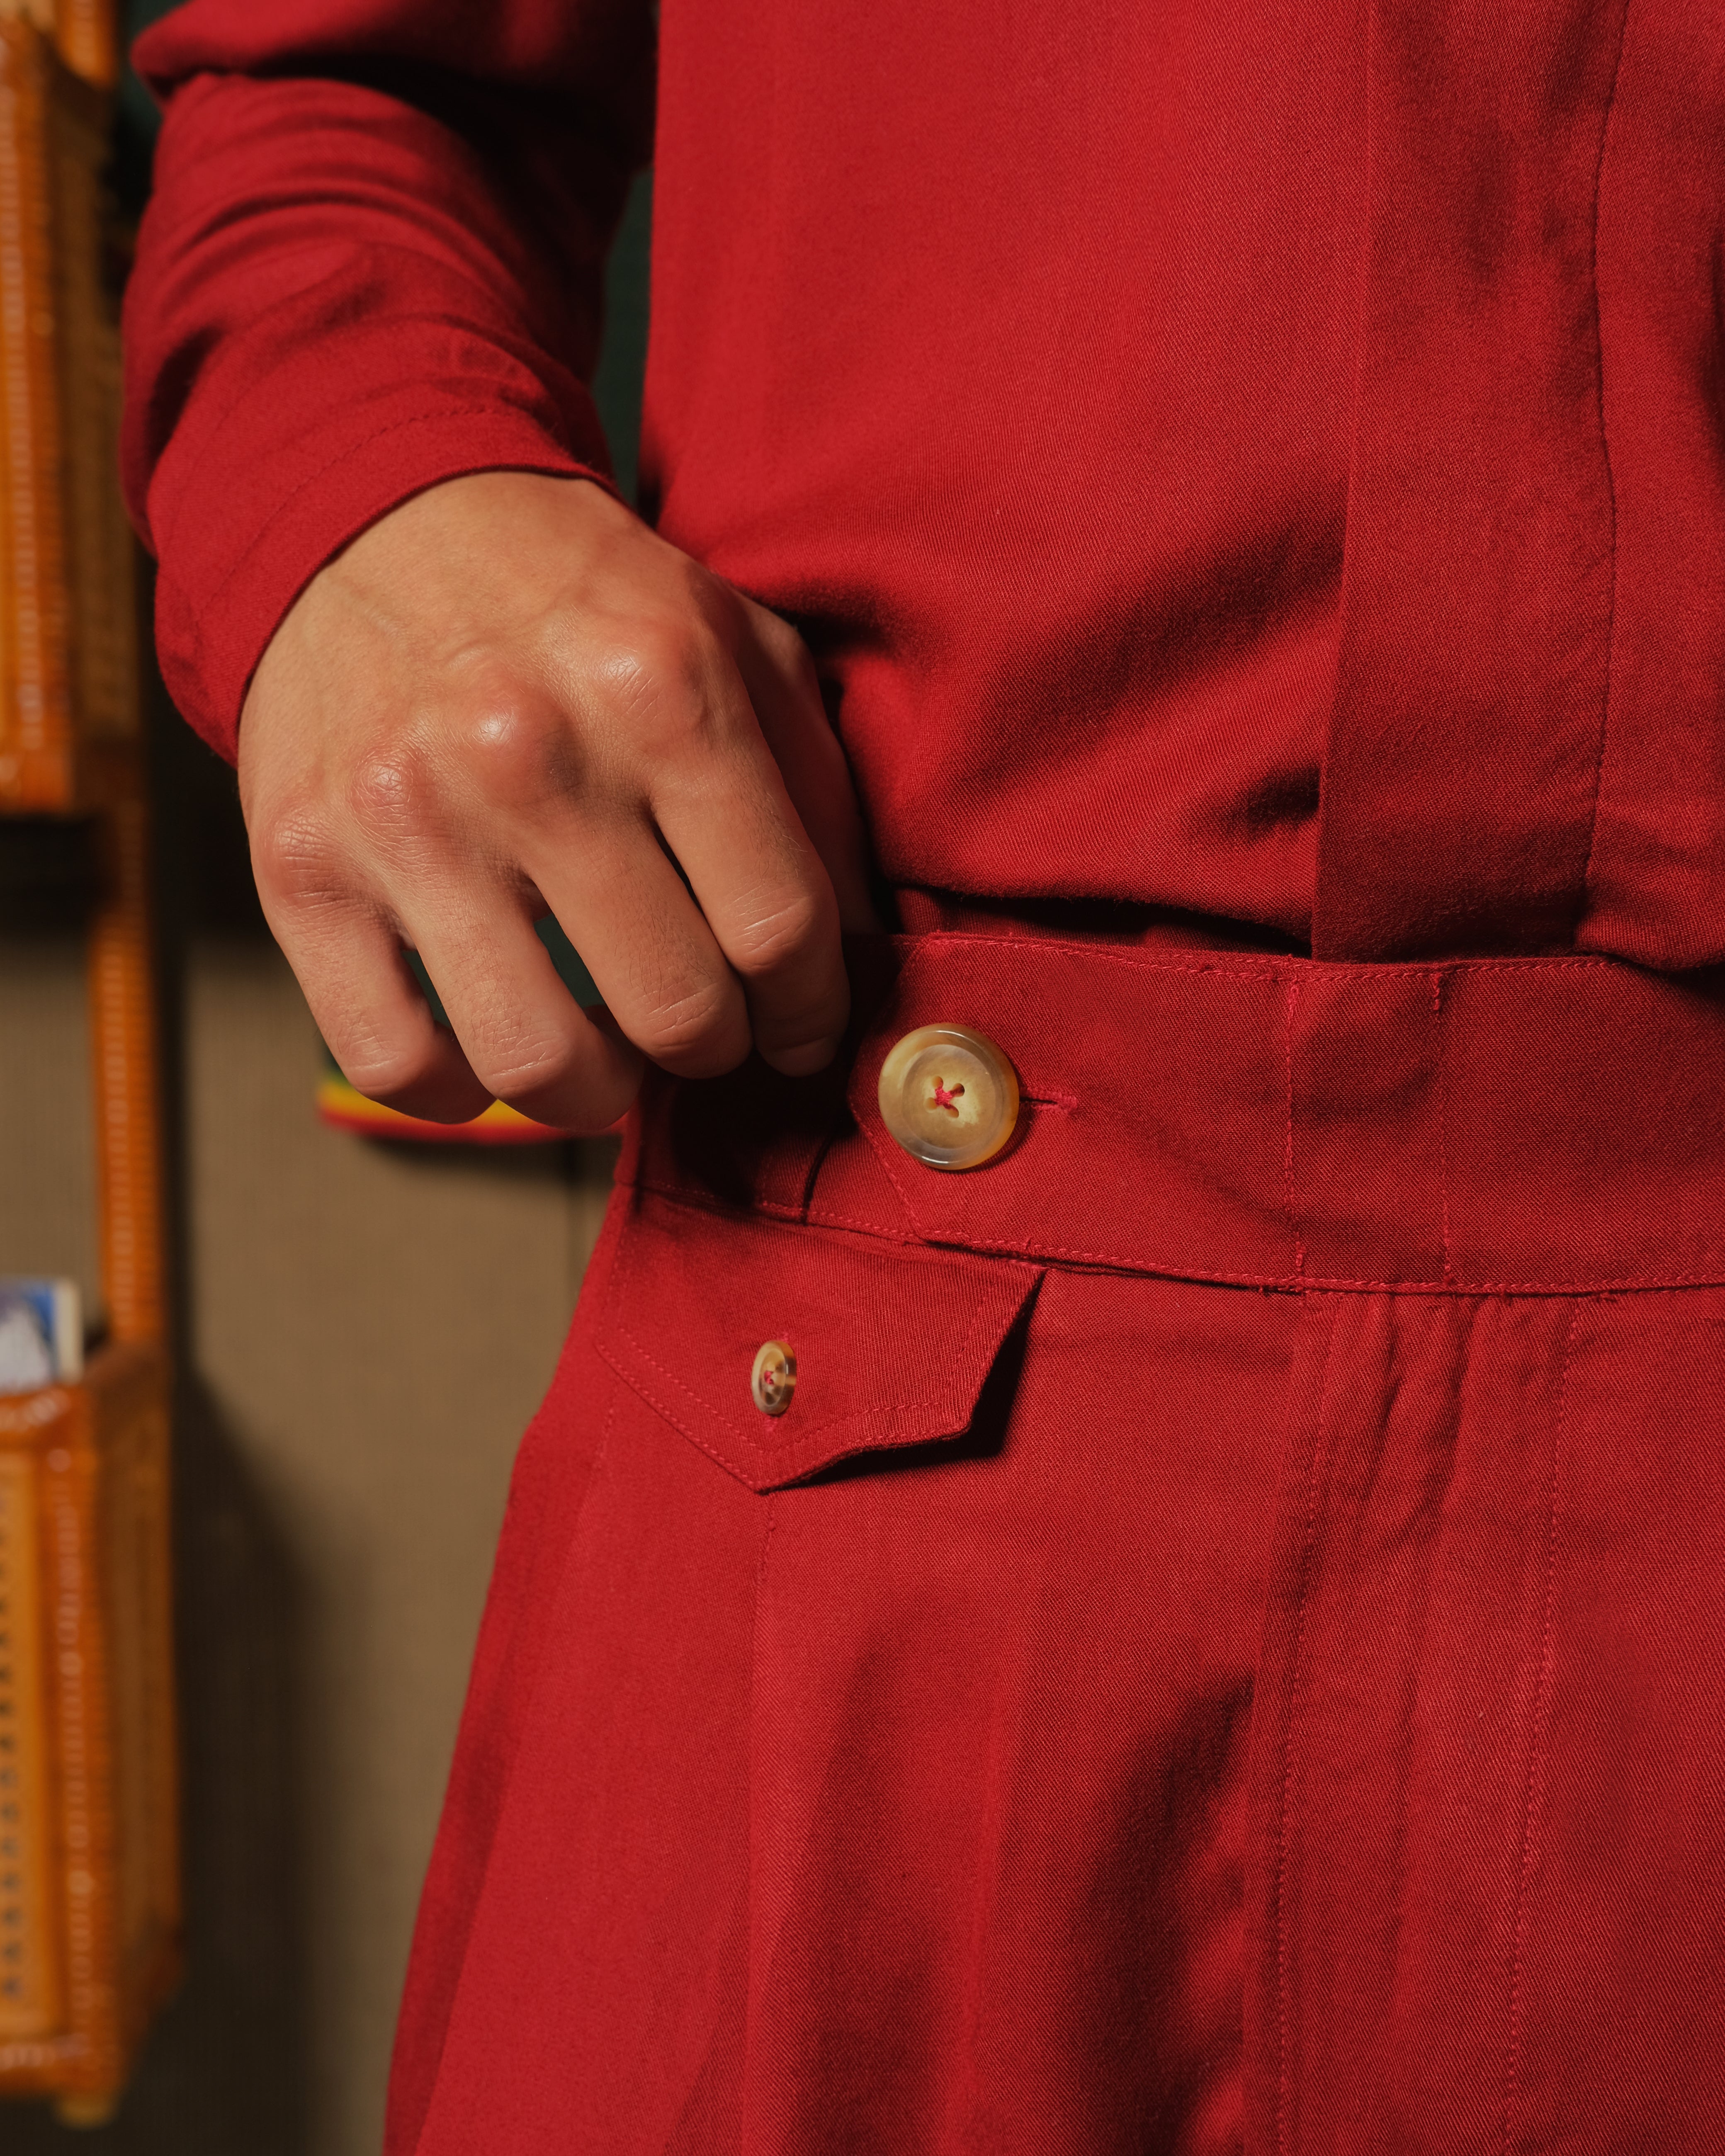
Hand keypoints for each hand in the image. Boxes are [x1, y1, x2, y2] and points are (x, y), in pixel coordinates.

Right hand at [239, 472, 876, 1132]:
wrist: (367, 516)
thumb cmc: (573, 600)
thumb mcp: (732, 640)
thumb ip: (815, 793)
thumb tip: (865, 954)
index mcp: (661, 688)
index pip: (782, 929)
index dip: (809, 1006)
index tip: (797, 1018)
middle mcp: (530, 752)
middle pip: (677, 1009)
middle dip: (712, 1046)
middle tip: (703, 1023)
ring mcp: (406, 817)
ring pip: (539, 1063)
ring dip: (597, 1090)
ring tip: (606, 1051)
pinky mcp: (302, 867)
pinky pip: (391, 1062)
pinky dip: (453, 1095)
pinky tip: (488, 1048)